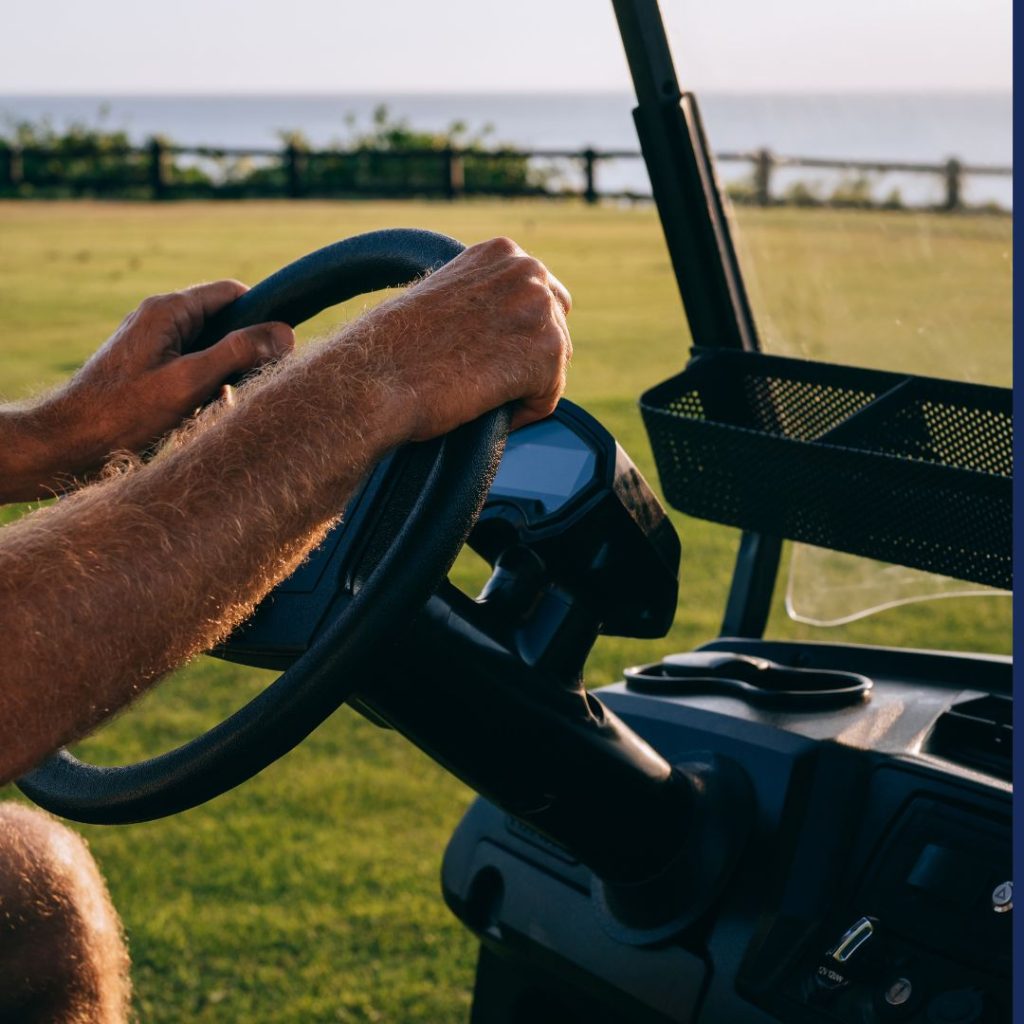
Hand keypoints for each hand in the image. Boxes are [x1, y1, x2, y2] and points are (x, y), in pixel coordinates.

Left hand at [0, 281, 294, 501]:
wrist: (68, 445)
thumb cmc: (124, 413)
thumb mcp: (189, 382)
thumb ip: (238, 354)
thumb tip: (286, 334)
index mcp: (168, 311)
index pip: (232, 293)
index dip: (263, 315)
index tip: (281, 348)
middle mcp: (161, 322)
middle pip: (224, 323)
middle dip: (246, 353)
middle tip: (254, 385)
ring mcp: (154, 347)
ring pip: (212, 351)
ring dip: (226, 378)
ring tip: (221, 406)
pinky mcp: (150, 372)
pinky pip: (194, 372)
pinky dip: (207, 391)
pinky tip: (202, 416)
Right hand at [340, 236, 571, 442]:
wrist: (378, 376)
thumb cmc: (395, 348)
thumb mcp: (443, 298)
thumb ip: (482, 298)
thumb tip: (503, 327)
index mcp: (501, 252)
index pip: (538, 297)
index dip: (516, 334)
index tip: (491, 356)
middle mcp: (528, 270)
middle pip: (554, 328)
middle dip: (526, 358)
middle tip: (486, 382)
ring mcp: (540, 308)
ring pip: (553, 363)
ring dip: (524, 386)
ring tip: (480, 395)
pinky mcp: (547, 352)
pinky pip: (549, 396)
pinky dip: (524, 412)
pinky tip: (490, 410)